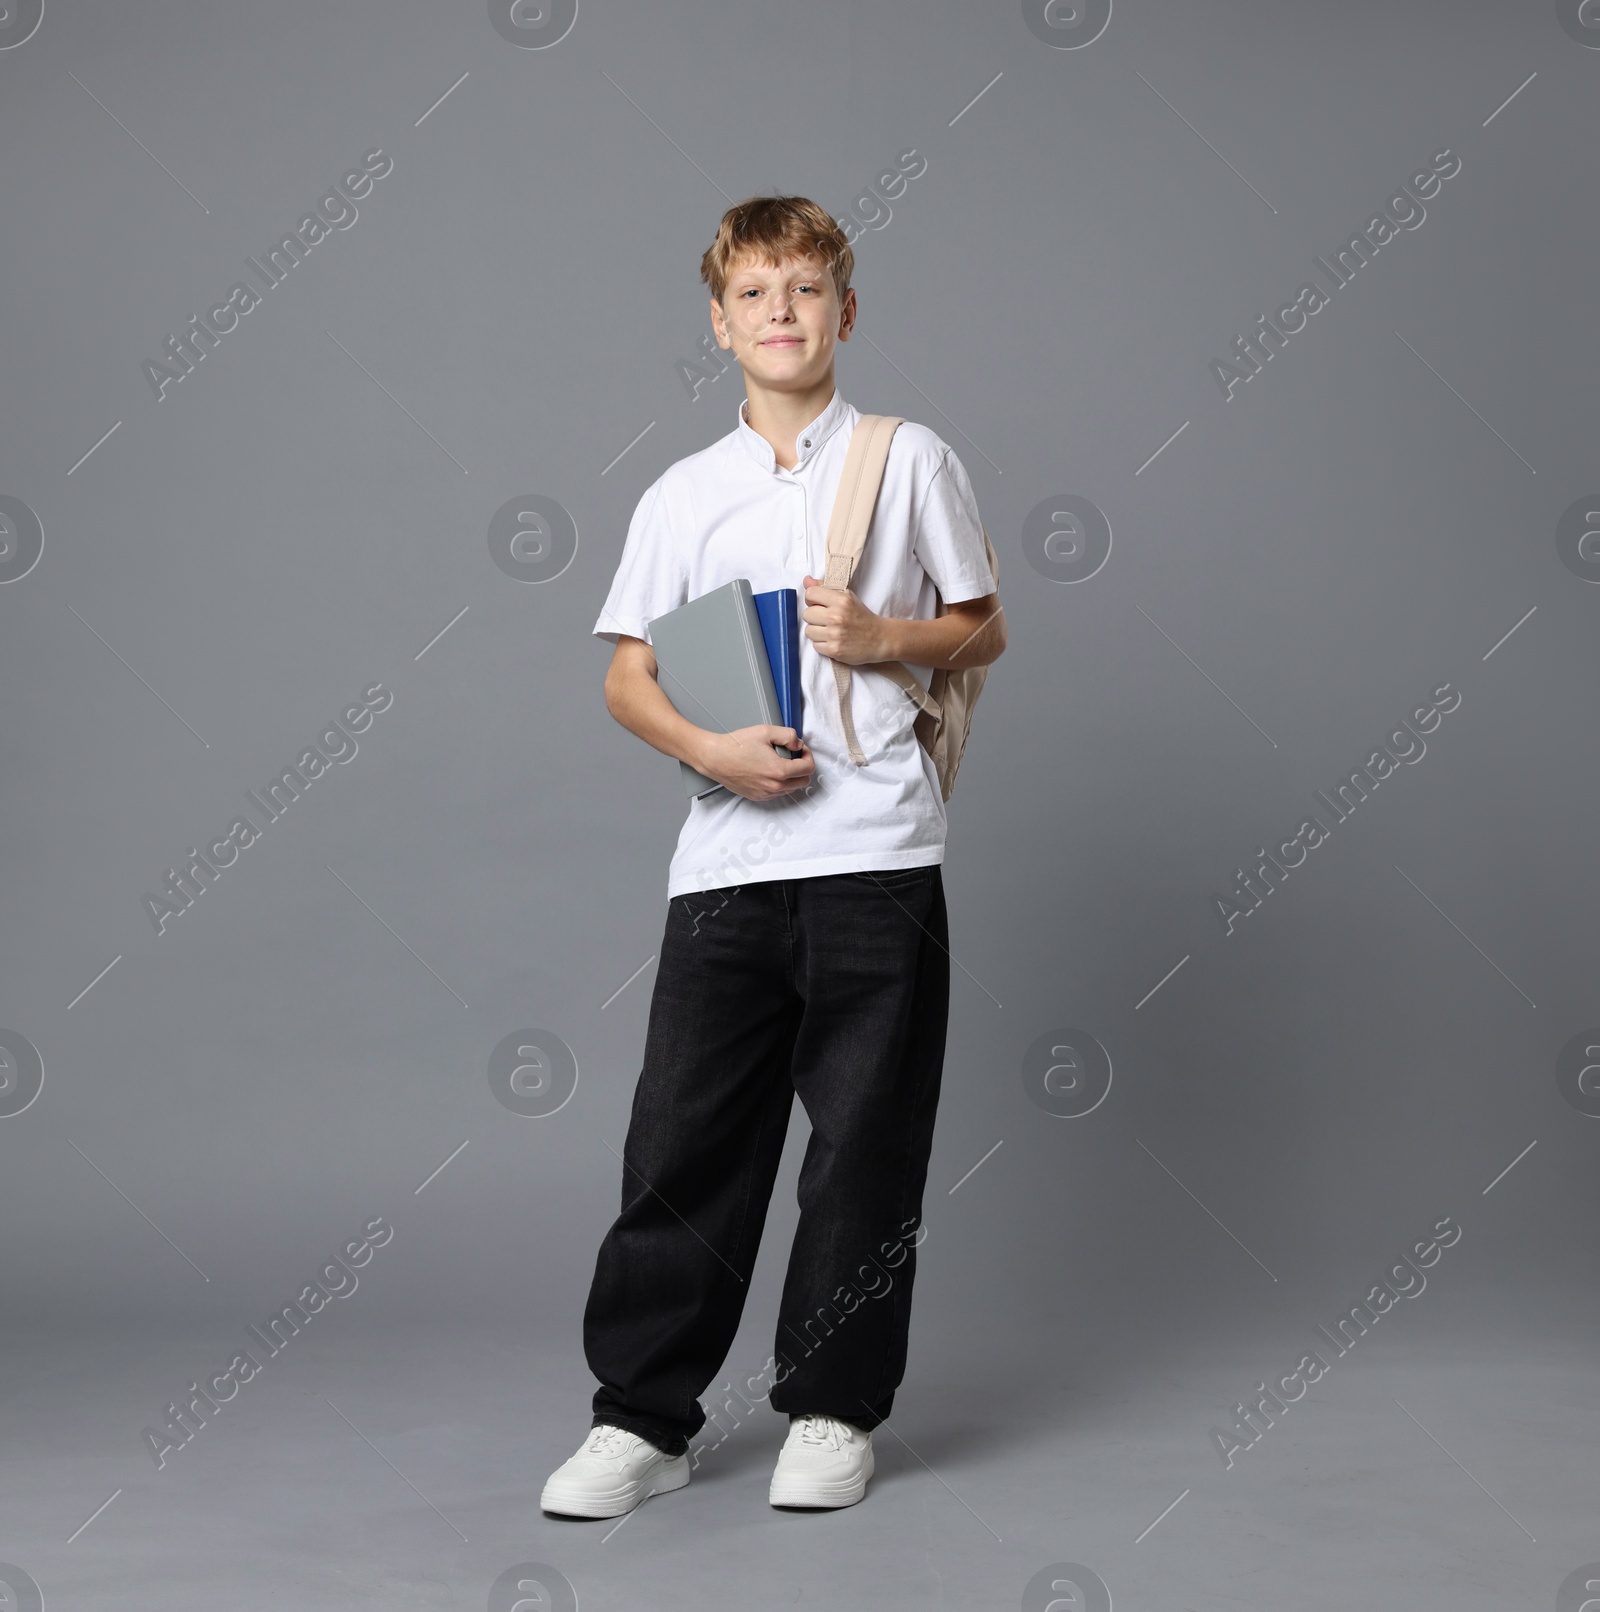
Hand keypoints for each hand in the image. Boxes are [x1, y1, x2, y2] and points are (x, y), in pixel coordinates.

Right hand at [694, 724, 814, 800]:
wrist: (714, 758)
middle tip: (792, 755)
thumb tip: (798, 744)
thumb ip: (789, 735)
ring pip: (791, 789)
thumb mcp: (766, 731)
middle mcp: (774, 786)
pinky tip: (769, 771)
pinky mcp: (757, 797)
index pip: (808, 768)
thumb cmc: (736, 745)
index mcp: (779, 771)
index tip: (800, 749)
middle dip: (802, 767)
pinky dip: (779, 783)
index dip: (807, 755)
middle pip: (803, 781)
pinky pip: (777, 793)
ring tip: (778, 762)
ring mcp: (765, 794)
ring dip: (791, 777)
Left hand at [801, 575, 890, 664]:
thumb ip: (825, 588)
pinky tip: (834, 641)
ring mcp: (835, 635)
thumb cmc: (861, 616)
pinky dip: (823, 645)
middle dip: (814, 617)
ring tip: (830, 631)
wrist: (879, 638)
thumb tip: (806, 581)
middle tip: (827, 620)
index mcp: (841, 600)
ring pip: (808, 631)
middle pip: (806, 614)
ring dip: (817, 632)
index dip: (812, 599)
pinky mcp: (834, 650)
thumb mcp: (847, 597)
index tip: (819, 604)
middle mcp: (837, 616)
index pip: (810, 594)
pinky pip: (815, 646)